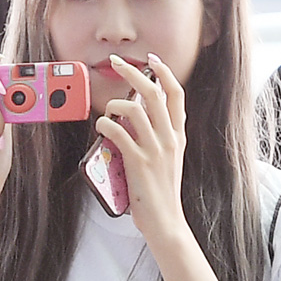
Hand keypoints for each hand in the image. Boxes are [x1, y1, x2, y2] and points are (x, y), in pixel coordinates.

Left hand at [94, 53, 187, 243]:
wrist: (165, 221)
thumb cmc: (162, 192)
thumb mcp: (169, 159)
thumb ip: (159, 137)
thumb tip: (138, 116)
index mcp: (178, 136)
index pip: (176, 94)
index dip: (165, 73)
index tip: (153, 60)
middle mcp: (169, 138)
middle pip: (154, 92)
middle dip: (133, 71)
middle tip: (118, 63)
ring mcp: (155, 150)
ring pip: (134, 108)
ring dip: (115, 103)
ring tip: (107, 110)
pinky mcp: (138, 162)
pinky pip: (118, 131)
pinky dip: (106, 124)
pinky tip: (101, 127)